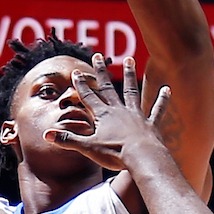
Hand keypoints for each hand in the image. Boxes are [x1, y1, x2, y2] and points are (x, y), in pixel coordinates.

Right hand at [44, 53, 169, 169]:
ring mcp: (136, 116)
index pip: (89, 97)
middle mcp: (119, 111)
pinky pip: (157, 110)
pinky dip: (162, 100)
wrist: (142, 158)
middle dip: (100, 72)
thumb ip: (68, 140)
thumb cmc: (115, 154)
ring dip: (130, 75)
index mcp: (103, 116)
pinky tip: (167, 89)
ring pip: (132, 91)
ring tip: (130, 59)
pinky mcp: (150, 124)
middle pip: (108, 88)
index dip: (81, 85)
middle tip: (97, 55)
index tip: (76, 72)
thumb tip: (46, 134)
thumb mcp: (88, 148)